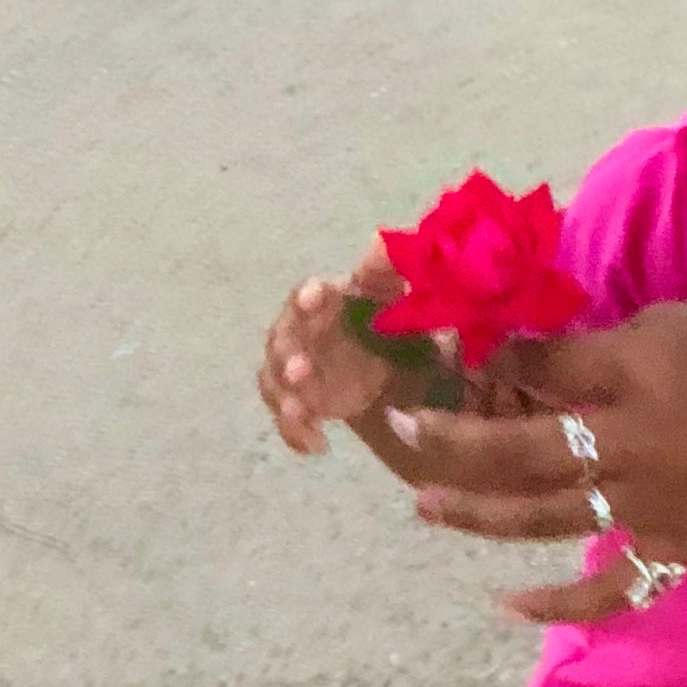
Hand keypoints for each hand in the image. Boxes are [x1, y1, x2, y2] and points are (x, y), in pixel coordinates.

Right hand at [258, 248, 401, 452]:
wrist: (411, 369)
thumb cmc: (408, 323)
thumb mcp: (408, 298)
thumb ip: (393, 272)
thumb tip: (379, 241)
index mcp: (334, 301)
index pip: (312, 292)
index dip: (310, 294)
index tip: (315, 297)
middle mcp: (309, 330)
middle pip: (283, 337)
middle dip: (287, 354)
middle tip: (302, 371)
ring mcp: (302, 365)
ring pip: (275, 376)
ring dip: (284, 394)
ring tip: (302, 413)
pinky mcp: (305, 398)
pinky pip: (288, 414)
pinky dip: (295, 430)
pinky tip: (317, 445)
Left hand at [387, 299, 686, 578]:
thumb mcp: (668, 325)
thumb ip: (589, 355)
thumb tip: (515, 367)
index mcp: (638, 392)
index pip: (537, 384)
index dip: (484, 372)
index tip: (441, 363)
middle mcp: (639, 460)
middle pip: (525, 461)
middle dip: (454, 448)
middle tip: (399, 435)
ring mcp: (660, 514)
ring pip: (550, 522)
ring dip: (481, 515)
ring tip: (428, 505)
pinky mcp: (684, 547)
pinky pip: (616, 592)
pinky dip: (563, 605)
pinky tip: (510, 604)